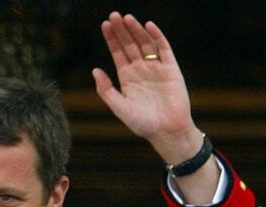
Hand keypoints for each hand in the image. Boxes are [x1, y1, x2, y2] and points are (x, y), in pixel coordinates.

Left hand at [92, 12, 200, 163]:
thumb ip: (106, 90)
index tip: (104, 25)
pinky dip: (156, 36)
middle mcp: (140, 69)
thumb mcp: (119, 107)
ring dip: (136, 30)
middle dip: (121, 30)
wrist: (166, 131)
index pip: (117, 53)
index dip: (111, 39)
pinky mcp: (170, 68)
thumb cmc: (141, 123)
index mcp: (127, 77)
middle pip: (129, 44)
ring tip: (127, 18)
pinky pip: (163, 48)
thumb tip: (94, 70)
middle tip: (113, 15)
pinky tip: (148, 26)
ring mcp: (156, 67)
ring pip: (144, 43)